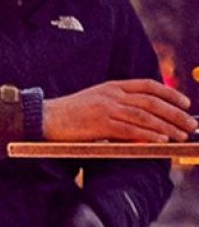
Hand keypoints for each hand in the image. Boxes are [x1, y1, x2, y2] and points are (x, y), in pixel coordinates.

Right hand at [44, 79, 191, 143]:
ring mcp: (107, 109)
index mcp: (112, 86)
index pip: (149, 86)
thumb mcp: (94, 101)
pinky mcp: (100, 125)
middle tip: (191, 124)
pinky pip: (130, 130)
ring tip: (181, 135)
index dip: (170, 94)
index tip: (185, 103)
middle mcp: (113, 95)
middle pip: (153, 102)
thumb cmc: (66, 114)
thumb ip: (115, 104)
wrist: (43, 118)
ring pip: (145, 116)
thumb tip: (137, 118)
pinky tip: (161, 140)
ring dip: (167, 127)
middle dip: (176, 114)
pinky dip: (148, 135)